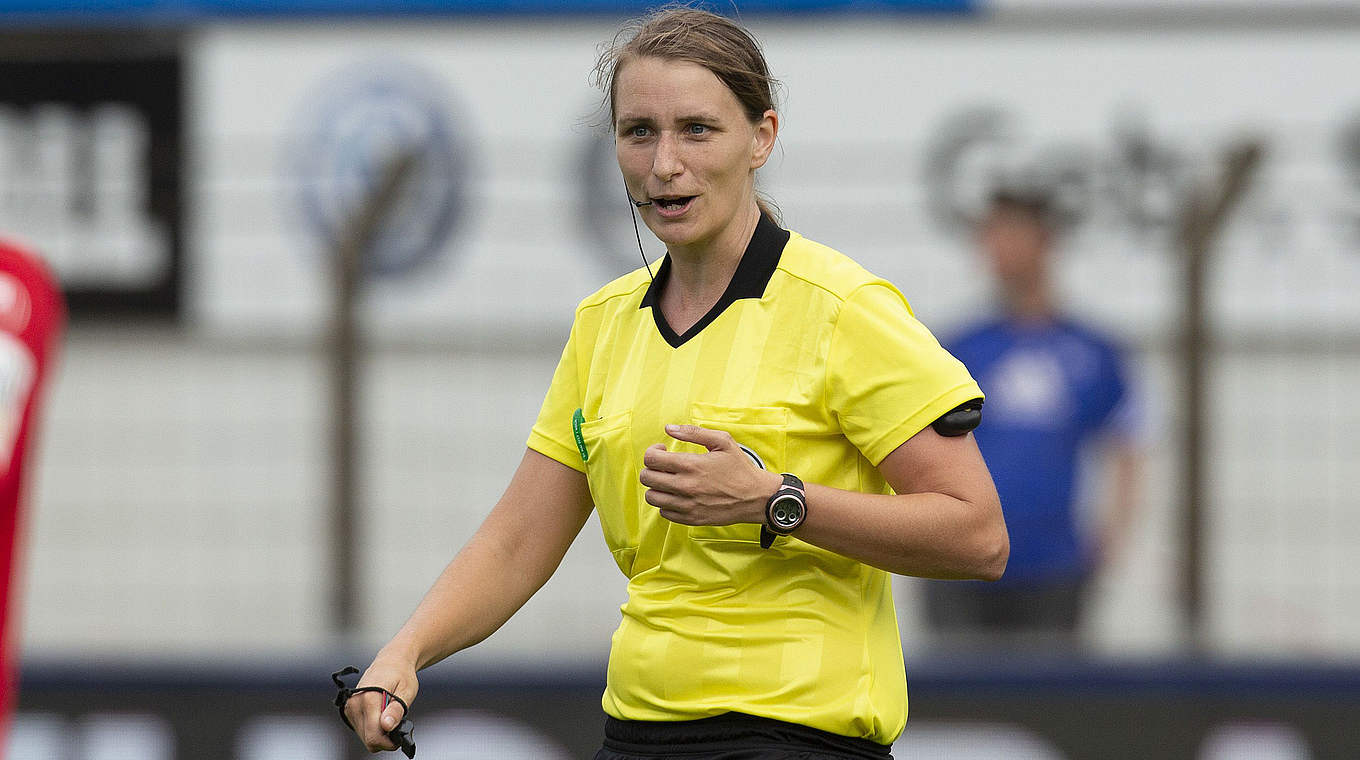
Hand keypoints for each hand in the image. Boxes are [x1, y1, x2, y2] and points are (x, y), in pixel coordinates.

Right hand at [343, 657, 418, 752]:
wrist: (391, 661)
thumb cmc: (402, 675)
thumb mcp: (406, 691)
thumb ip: (396, 710)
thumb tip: (386, 726)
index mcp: (369, 699)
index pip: (374, 736)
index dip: (389, 743)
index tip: (399, 737)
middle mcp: (355, 704)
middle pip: (368, 740)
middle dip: (385, 739)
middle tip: (397, 725)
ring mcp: (350, 707)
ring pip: (364, 737)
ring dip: (378, 733)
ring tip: (389, 716)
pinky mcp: (348, 710)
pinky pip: (361, 730)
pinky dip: (372, 728)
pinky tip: (381, 716)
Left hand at [639, 424, 782, 525]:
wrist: (756, 497)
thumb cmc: (740, 468)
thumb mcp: (722, 441)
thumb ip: (693, 432)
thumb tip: (669, 428)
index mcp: (690, 465)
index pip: (651, 459)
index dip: (652, 452)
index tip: (662, 451)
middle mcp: (685, 486)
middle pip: (647, 478)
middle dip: (652, 468)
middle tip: (664, 466)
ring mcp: (687, 505)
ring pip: (652, 497)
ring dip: (656, 487)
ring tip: (669, 481)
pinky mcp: (691, 519)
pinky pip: (664, 512)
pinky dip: (666, 503)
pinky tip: (678, 495)